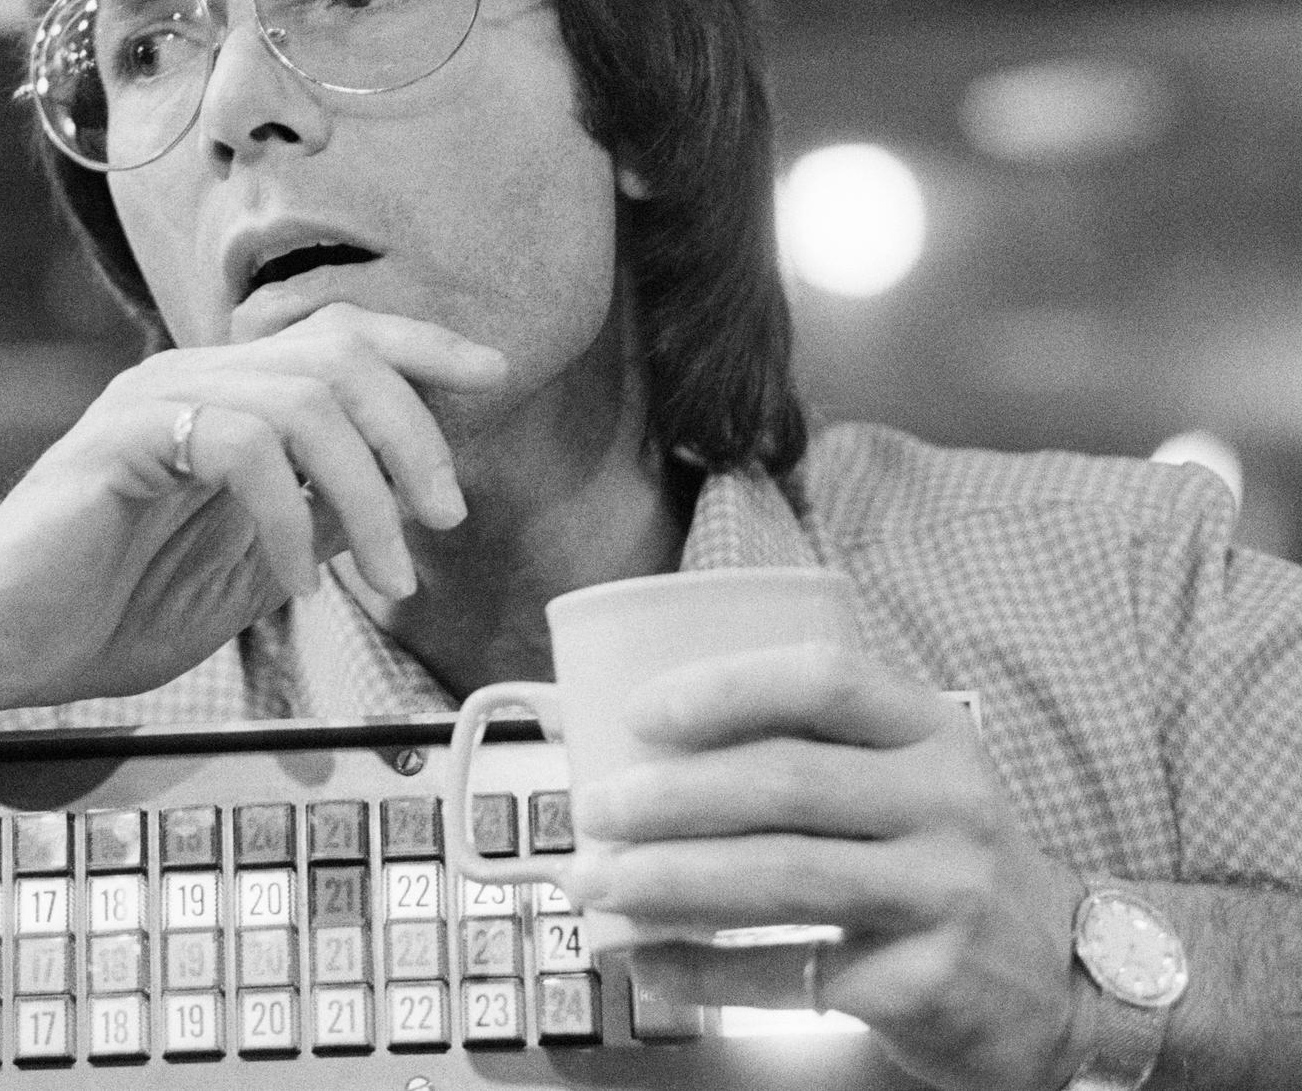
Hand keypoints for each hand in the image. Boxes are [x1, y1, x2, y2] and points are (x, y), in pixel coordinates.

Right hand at [0, 303, 508, 713]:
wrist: (1, 645)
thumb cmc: (109, 608)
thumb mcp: (252, 569)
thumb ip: (321, 521)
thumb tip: (411, 498)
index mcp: (224, 396)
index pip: (340, 336)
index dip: (424, 349)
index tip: (494, 380)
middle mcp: (191, 378)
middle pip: (339, 353)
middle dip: (416, 435)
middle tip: (445, 520)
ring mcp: (151, 400)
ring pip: (303, 398)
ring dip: (368, 492)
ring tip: (390, 577)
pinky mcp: (120, 440)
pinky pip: (239, 445)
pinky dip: (290, 518)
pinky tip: (297, 581)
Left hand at [560, 644, 1090, 1090]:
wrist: (1069, 978)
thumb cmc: (945, 859)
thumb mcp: (911, 779)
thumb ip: (812, 750)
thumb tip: (640, 744)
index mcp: (931, 731)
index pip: (825, 679)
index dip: (726, 688)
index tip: (640, 712)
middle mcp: (947, 801)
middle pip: (784, 784)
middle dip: (667, 797)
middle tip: (590, 810)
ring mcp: (944, 893)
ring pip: (778, 878)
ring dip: (666, 881)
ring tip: (594, 882)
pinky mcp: (926, 980)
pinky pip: (789, 971)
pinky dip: (701, 967)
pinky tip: (644, 958)